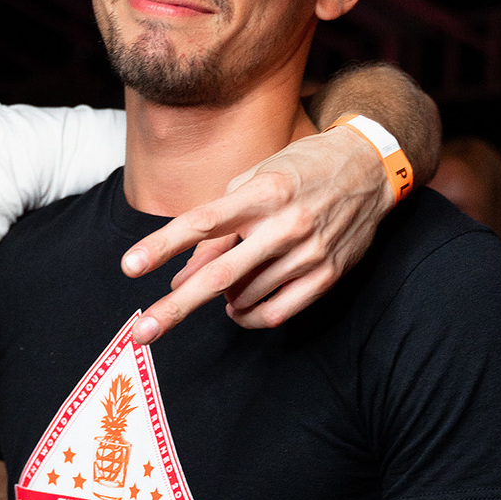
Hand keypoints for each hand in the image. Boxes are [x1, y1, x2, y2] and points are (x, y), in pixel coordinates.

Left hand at [122, 125, 392, 339]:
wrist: (370, 166)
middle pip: (219, 275)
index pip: (202, 222)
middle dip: (176, 308)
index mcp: (262, 192)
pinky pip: (277, 312)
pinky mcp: (327, 274)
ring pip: (245, 297)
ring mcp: (309, 252)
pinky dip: (250, 317)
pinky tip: (240, 309)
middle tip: (143, 332)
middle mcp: (285, 224)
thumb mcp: (254, 181)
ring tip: (225, 287)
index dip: (163, 245)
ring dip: (223, 301)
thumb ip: (218, 227)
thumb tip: (182, 276)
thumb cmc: (301, 170)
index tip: (130, 266)